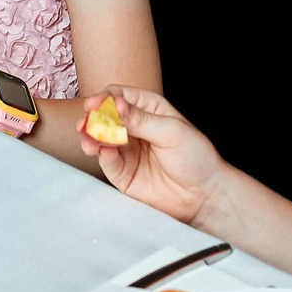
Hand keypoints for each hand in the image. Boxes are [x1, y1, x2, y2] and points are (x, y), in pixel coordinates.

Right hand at [80, 86, 223, 223]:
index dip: (104, 98)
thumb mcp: (172, 131)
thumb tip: (116, 106)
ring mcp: (127, 150)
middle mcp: (134, 128)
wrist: (204, 195)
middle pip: (104, 117)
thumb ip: (141, 120)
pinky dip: (101, 155)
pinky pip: (107, 161)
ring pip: (100, 139)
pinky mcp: (123, 173)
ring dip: (91, 137)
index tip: (95, 105)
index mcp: (148, 109)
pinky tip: (103, 152)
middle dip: (92, 118)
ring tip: (89, 140)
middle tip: (87, 122)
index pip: (119, 96)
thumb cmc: (196, 157)